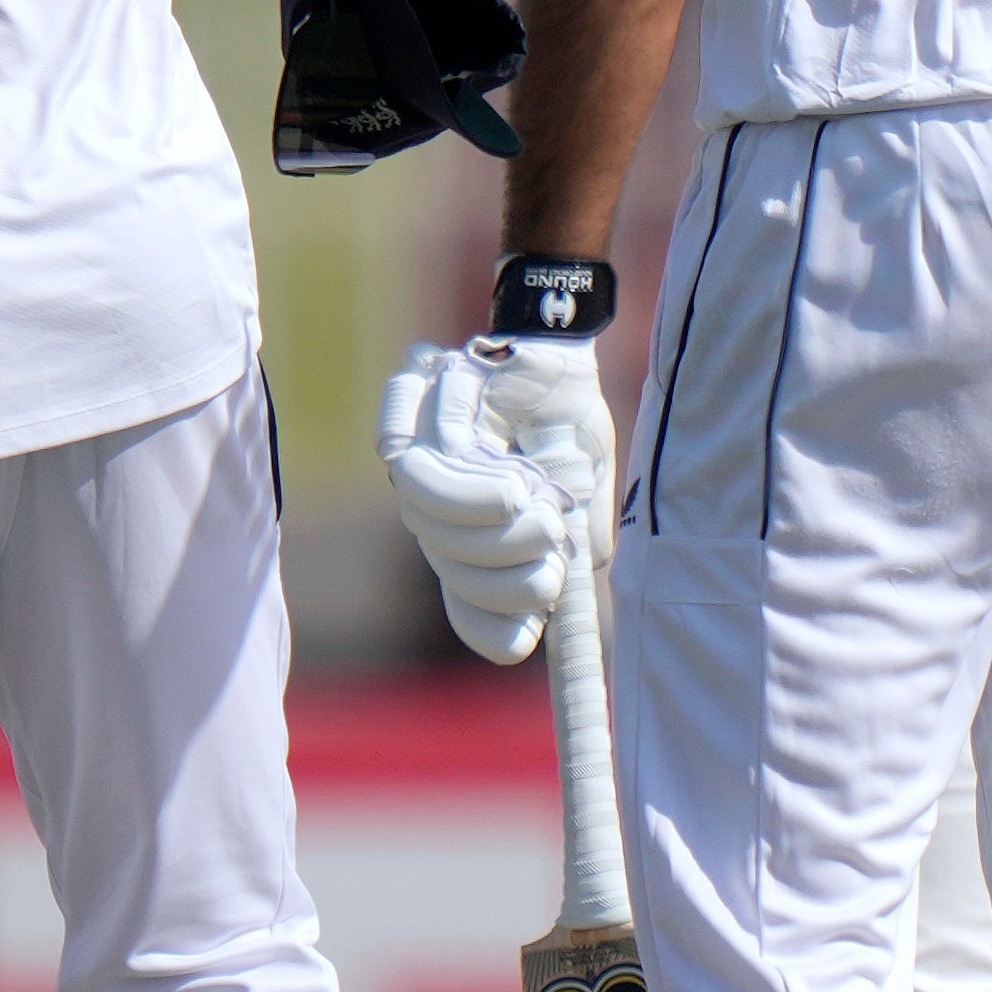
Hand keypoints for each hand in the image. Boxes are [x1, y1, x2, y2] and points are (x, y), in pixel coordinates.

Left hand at [377, 343, 598, 661]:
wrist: (560, 354)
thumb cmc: (568, 428)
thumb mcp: (583, 502)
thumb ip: (570, 559)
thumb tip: (555, 626)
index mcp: (480, 542)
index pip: (467, 608)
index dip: (493, 630)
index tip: (528, 636)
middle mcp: (441, 514)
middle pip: (455, 577)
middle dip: (513, 579)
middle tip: (553, 540)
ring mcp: (418, 468)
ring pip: (430, 531)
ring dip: (494, 532)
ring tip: (534, 499)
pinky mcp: (408, 422)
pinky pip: (417, 477)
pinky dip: (469, 491)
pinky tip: (508, 477)